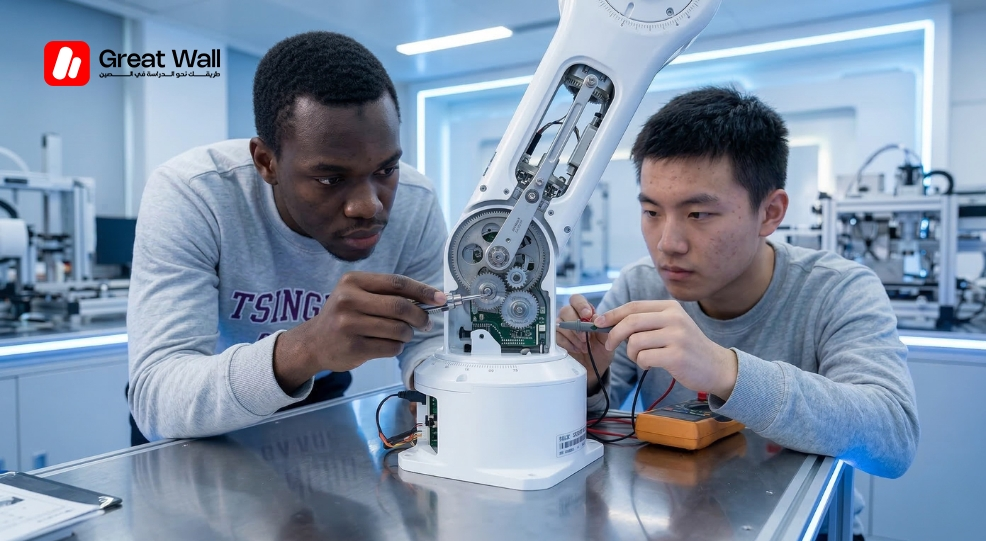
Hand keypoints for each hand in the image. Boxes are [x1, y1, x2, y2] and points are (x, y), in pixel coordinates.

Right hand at [273, 272, 444, 392]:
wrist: (313, 343)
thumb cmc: (343, 316)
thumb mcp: (358, 295)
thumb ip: (388, 294)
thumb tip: (429, 300)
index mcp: (353, 281)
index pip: (396, 283)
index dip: (423, 290)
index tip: (441, 298)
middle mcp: (348, 300)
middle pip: (400, 307)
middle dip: (420, 316)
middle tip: (426, 323)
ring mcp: (349, 324)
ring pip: (398, 329)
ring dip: (408, 334)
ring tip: (402, 334)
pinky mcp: (353, 347)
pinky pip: (390, 347)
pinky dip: (397, 347)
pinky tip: (387, 344)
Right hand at [556, 294, 612, 393]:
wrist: (595, 367)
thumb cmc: (600, 349)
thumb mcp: (607, 339)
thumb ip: (603, 327)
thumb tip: (595, 318)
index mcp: (584, 312)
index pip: (576, 300)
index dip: (580, 305)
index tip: (588, 315)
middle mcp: (571, 317)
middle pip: (565, 310)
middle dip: (576, 324)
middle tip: (585, 337)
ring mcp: (562, 329)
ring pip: (560, 324)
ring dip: (573, 336)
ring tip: (584, 347)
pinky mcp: (556, 340)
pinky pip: (556, 337)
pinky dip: (567, 344)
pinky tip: (576, 350)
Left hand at [597, 301, 738, 399]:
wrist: (716, 366)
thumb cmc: (687, 347)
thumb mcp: (671, 326)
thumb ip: (646, 321)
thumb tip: (610, 322)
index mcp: (670, 307)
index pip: (633, 306)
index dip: (612, 314)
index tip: (598, 323)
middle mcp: (674, 318)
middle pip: (630, 322)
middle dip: (613, 335)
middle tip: (609, 346)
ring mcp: (677, 336)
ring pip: (635, 342)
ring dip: (631, 354)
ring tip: (642, 358)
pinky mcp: (677, 355)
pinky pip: (644, 358)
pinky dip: (642, 364)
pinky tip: (652, 364)